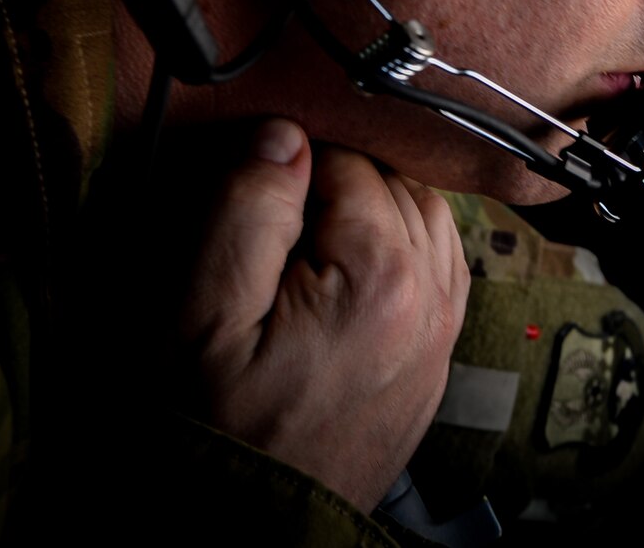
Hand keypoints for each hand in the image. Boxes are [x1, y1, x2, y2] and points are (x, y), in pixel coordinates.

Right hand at [176, 119, 470, 509]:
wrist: (244, 533)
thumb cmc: (212, 434)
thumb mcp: (202, 317)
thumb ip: (245, 214)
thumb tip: (283, 136)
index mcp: (382, 276)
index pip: (351, 163)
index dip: (292, 163)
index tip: (249, 186)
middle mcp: (433, 301)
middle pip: (398, 186)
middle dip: (338, 183)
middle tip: (272, 214)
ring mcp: (442, 338)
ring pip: (430, 223)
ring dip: (377, 211)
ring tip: (307, 237)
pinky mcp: (434, 367)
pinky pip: (442, 273)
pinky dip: (405, 250)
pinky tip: (351, 268)